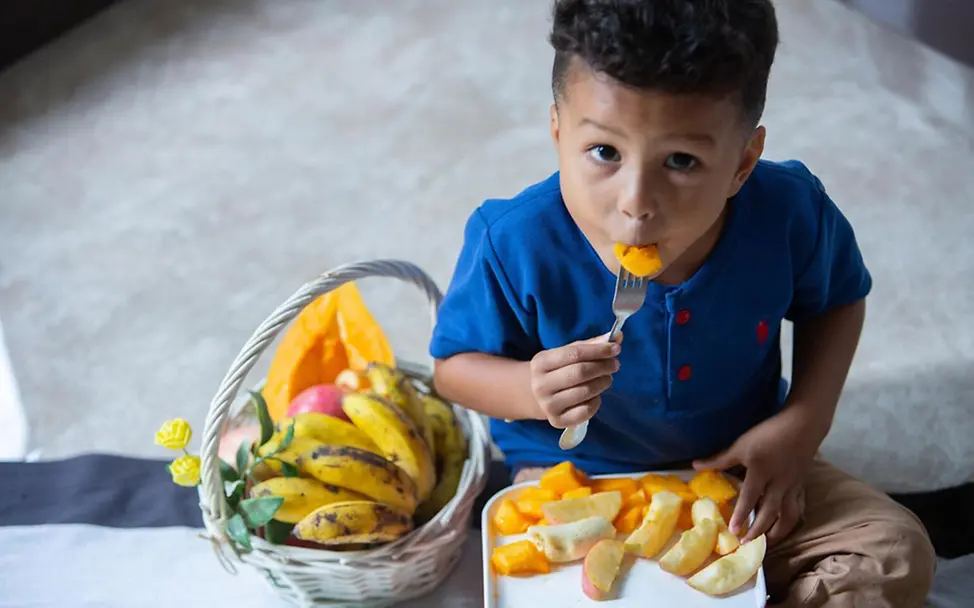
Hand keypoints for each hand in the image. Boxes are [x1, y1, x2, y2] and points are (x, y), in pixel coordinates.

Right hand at [529, 332, 620, 428]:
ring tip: (607, 379)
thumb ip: (591, 345)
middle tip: (615, 365)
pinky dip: (596, 401)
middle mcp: (540, 385)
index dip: (598, 350)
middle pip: (580, 373)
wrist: (536, 396)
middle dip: (602, 367)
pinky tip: (596, 395)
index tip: (616, 349)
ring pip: (585, 391)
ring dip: (602, 383)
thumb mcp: (566, 354)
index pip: (574, 354)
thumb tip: (617, 337)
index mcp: (540, 363)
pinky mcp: (557, 421)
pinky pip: (586, 411)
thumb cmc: (557, 370)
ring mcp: (548, 405)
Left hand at [692, 404, 819, 545]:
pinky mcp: (802, 484)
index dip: (741, 516)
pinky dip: (793, 518)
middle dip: (758, 530)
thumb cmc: (768, 433)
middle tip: (747, 542)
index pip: (749, 499)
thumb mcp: (741, 444)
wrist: (802, 425)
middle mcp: (778, 484)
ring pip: (788, 515)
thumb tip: (695, 466)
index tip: (733, 532)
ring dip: (779, 531)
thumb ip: (720, 459)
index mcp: (760, 473)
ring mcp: (792, 486)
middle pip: (769, 513)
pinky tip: (787, 524)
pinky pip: (799, 507)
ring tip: (769, 541)